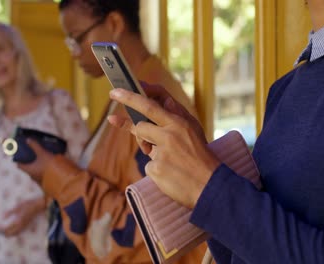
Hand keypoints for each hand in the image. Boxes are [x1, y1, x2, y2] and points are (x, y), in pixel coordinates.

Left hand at [0, 197, 44, 236]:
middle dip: (3, 233)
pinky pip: (18, 232)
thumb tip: (2, 217)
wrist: (38, 205)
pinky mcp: (26, 225)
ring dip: (8, 234)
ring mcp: (24, 226)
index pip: (7, 229)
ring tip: (2, 231)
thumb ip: (10, 212)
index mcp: (18, 221)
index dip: (0, 229)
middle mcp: (21, 225)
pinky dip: (13, 232)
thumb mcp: (17, 206)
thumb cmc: (28, 204)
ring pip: (14, 234)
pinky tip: (10, 229)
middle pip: (10, 234)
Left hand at [17, 139, 54, 184]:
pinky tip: (49, 164)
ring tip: (41, 158)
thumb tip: (28, 139)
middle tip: (31, 154)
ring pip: (36, 171)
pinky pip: (43, 173)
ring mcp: (39, 179)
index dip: (19, 159)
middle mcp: (32, 175)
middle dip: (29, 161)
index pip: (20, 165)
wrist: (61, 178)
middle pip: (28, 167)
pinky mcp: (46, 180)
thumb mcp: (42, 154)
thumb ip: (35, 146)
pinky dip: (43, 169)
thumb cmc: (49, 166)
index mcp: (29, 170)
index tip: (20, 154)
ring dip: (37, 165)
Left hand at [109, 87, 220, 207]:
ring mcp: (162, 153)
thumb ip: (177, 117)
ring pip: (145, 145)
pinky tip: (171, 172)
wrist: (210, 185)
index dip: (130, 97)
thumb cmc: (201, 156)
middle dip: (127, 122)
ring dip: (151, 149)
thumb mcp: (194, 131)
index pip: (150, 105)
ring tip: (170, 158)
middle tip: (112, 113)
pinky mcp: (156, 169)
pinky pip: (149, 164)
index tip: (116, 91)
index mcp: (179, 123)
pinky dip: (157, 168)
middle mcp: (169, 135)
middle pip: (140, 126)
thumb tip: (165, 102)